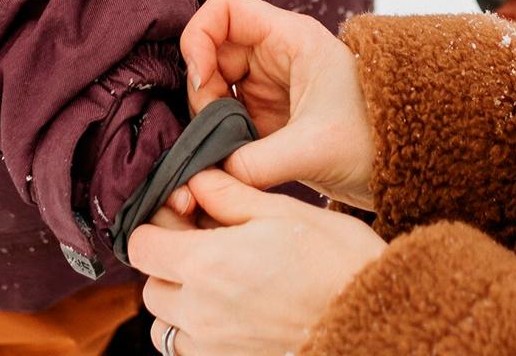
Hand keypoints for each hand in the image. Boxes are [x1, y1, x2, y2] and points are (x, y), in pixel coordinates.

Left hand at [132, 169, 385, 355]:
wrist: (373, 321)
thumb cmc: (336, 261)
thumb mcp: (284, 211)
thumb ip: (231, 195)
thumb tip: (197, 178)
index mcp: (209, 264)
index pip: (142, 246)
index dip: (157, 225)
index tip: (184, 215)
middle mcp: (201, 313)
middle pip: (152, 288)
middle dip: (171, 264)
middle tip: (208, 245)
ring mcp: (214, 349)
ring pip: (167, 328)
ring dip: (181, 304)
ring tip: (221, 283)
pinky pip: (191, 353)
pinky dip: (199, 334)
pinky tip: (235, 312)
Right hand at [174, 0, 375, 210]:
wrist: (405, 165)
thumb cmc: (372, 140)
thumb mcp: (314, 149)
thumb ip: (255, 163)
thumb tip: (205, 176)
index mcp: (290, 37)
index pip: (224, 8)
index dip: (199, 37)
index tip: (200, 80)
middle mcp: (275, 54)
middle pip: (211, 51)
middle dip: (201, 89)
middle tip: (212, 132)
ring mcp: (270, 85)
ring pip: (214, 87)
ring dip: (208, 118)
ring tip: (223, 153)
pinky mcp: (268, 117)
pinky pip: (226, 117)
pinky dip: (218, 137)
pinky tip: (226, 161)